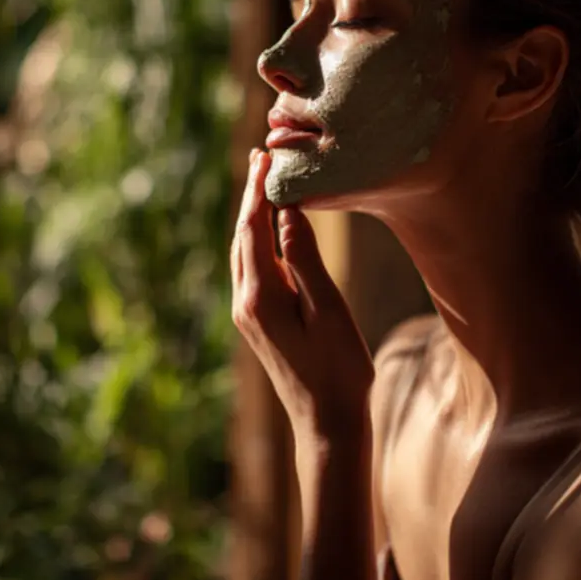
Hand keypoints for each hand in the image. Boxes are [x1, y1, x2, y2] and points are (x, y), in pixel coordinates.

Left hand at [231, 149, 374, 444]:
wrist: (326, 424)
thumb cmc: (338, 369)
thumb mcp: (328, 309)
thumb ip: (304, 259)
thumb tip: (288, 212)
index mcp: (260, 297)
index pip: (253, 229)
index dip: (258, 190)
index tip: (264, 155)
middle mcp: (245, 303)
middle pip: (242, 237)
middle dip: (251, 197)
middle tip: (262, 157)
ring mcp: (248, 316)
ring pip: (243, 254)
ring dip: (252, 218)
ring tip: (264, 185)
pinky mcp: (257, 324)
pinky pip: (251, 271)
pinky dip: (257, 242)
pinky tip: (270, 232)